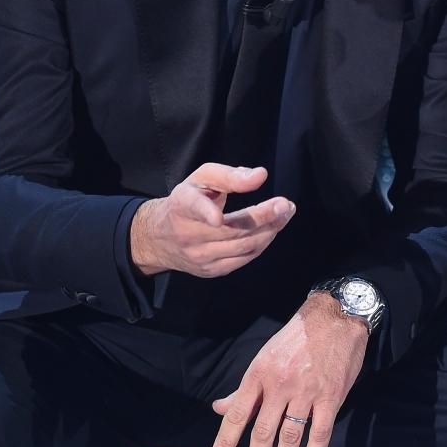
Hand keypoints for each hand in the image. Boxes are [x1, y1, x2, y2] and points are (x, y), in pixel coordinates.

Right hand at [129, 164, 294, 278]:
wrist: (160, 237)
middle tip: (285, 205)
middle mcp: (187, 234)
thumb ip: (230, 175)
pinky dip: (261, 244)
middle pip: (231, 229)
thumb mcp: (201, 179)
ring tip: (285, 214)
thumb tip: (260, 175)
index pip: (193, 208)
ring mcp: (199, 256)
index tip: (217, 218)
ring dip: (269, 231)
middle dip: (263, 217)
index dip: (205, 213)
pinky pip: (243, 259)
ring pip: (241, 247)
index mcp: (182, 205)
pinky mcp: (210, 271)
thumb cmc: (187, 201)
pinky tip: (271, 230)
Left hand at [209, 290, 369, 446]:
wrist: (335, 318)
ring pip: (290, 435)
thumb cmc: (296, 338)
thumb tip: (220, 408)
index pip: (238, 414)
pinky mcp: (331, 397)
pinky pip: (320, 431)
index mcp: (259, 374)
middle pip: (263, 431)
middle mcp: (279, 385)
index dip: (226, 441)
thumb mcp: (263, 358)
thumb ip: (243, 388)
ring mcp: (306, 392)